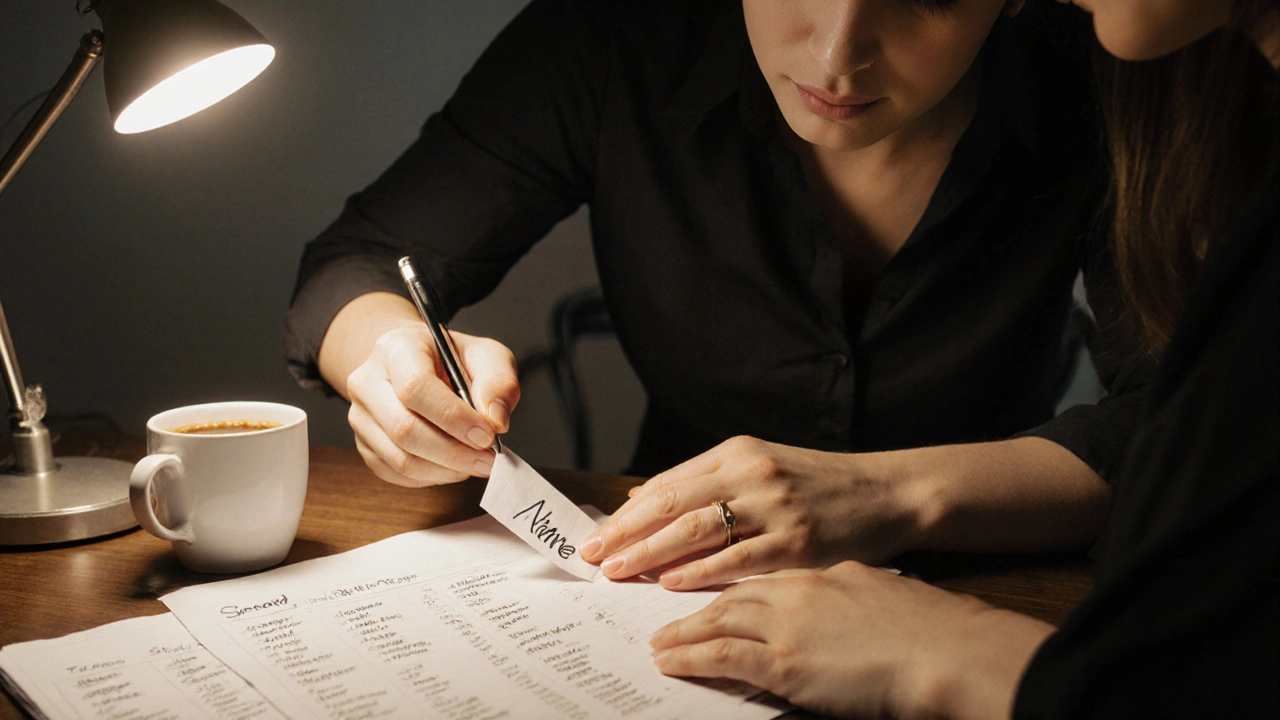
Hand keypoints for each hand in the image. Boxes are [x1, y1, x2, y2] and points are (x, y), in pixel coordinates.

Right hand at [346, 325, 519, 486]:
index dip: (454, 418)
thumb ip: (498, 382)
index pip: (415, 388)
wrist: (417, 365)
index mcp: (396, 349)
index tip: (487, 436)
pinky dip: (433, 477)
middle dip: (454, 452)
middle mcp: (368, 382)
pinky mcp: (364, 445)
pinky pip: (397, 474)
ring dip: (446, 470)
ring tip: (476, 463)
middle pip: (404, 429)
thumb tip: (496, 420)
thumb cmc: (451, 360)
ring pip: (400, 459)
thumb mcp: (485, 355)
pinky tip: (454, 466)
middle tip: (489, 460)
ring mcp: (361, 417)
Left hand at [580, 436, 928, 588]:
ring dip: (652, 553)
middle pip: (673, 504)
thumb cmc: (818, 484)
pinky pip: (738, 559)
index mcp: (737, 452)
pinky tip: (672, 582)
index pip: (668, 483)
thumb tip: (640, 497)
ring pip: (698, 530)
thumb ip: (703, 480)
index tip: (595, 536)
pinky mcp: (798, 541)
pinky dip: (701, 571)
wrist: (886, 493)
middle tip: (594, 557)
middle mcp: (752, 473)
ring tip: (620, 571)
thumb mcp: (758, 465)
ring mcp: (775, 507)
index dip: (627, 513)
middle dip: (627, 533)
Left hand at [649, 562, 1053, 719]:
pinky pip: (724, 651)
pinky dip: (691, 652)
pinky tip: (669, 656)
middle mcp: (787, 566)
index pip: (723, 522)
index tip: (644, 529)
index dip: (678, 526)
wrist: (947, 645)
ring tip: (645, 628)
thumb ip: (815, 575)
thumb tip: (794, 589)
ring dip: (669, 615)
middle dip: (652, 555)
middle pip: (702, 549)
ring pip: (708, 604)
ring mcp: (785, 610)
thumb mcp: (855, 576)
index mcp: (800, 543)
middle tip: (616, 565)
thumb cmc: (911, 615)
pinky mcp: (786, 656)